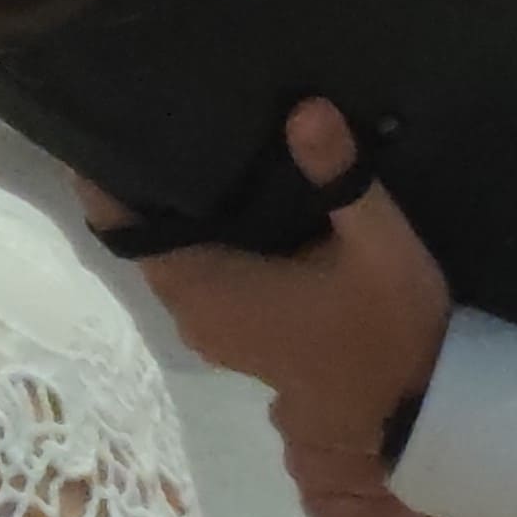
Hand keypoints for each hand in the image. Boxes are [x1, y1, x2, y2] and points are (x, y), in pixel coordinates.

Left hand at [92, 100, 451, 516]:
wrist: (415, 409)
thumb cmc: (392, 328)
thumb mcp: (379, 247)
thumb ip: (340, 178)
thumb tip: (306, 109)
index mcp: (205, 289)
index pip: (122, 224)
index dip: (103, 176)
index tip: (101, 120)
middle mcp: (190, 311)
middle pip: (141, 233)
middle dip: (141, 178)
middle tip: (151, 108)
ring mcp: (208, 324)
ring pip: (169, 252)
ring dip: (171, 206)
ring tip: (183, 132)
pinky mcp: (233, 329)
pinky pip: (194, 268)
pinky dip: (200, 232)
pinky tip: (225, 187)